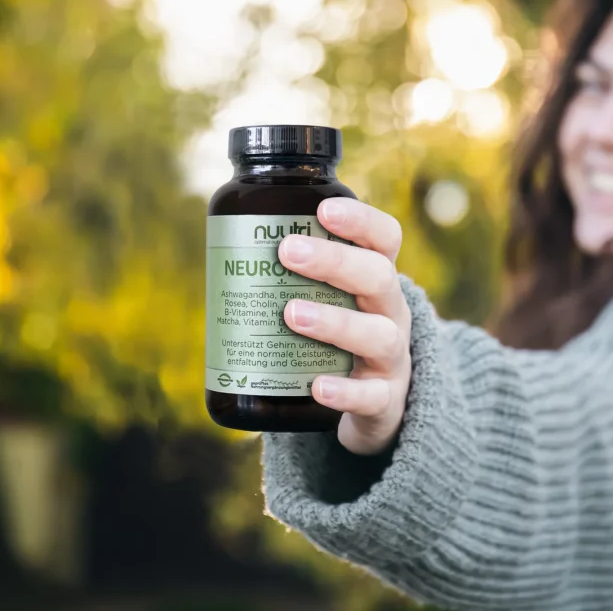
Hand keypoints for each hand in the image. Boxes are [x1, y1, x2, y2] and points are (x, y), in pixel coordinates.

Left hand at [278, 198, 410, 455]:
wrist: (377, 404)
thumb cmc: (340, 339)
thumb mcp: (333, 301)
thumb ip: (297, 278)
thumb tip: (221, 252)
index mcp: (376, 280)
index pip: (384, 238)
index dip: (361, 220)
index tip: (323, 209)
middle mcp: (391, 312)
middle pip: (379, 277)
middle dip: (334, 261)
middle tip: (287, 250)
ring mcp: (391, 358)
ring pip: (378, 335)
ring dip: (335, 321)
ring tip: (292, 313)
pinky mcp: (384, 400)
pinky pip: (371, 396)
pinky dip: (344, 391)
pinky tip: (317, 386)